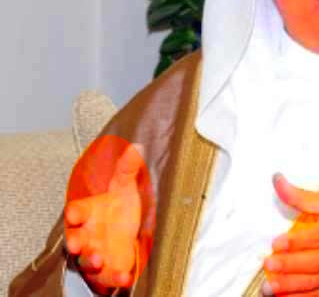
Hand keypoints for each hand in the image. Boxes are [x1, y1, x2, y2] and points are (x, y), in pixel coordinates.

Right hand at [64, 142, 143, 292]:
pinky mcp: (108, 271)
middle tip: (76, 242)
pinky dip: (115, 278)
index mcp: (88, 213)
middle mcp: (88, 235)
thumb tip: (136, 147)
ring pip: (87, 261)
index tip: (74, 211)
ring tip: (98, 259)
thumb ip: (127, 170)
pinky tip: (126, 277)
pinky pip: (108, 279)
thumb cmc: (119, 210)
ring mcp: (96, 254)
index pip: (76, 211)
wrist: (126, 235)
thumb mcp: (125, 189)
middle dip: (74, 241)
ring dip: (90, 261)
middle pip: (74, 239)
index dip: (74, 212)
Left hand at [263, 173, 318, 295]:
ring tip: (267, 287)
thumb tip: (276, 179)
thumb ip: (298, 195)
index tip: (276, 243)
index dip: (295, 242)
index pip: (315, 237)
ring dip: (289, 287)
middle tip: (268, 264)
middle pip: (313, 263)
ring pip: (312, 283)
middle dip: (289, 265)